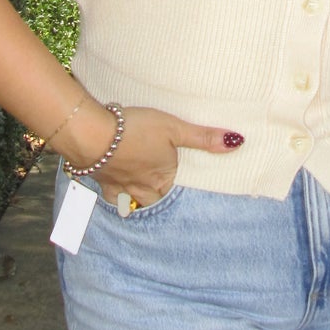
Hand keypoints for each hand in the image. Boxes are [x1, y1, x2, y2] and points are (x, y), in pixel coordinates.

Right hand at [59, 104, 242, 208]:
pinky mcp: (100, 179)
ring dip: (137, 200)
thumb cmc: (135, 130)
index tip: (184, 192)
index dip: (179, 191)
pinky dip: (113, 194)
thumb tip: (237, 142)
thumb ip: (204, 138)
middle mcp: (142, 188)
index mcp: (162, 179)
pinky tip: (112, 189)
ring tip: (141, 196)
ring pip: (132, 202)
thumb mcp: (175, 128)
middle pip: (154, 201)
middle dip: (158, 199)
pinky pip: (109, 195)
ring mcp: (120, 186)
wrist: (92, 134)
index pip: (176, 193)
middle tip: (163, 193)